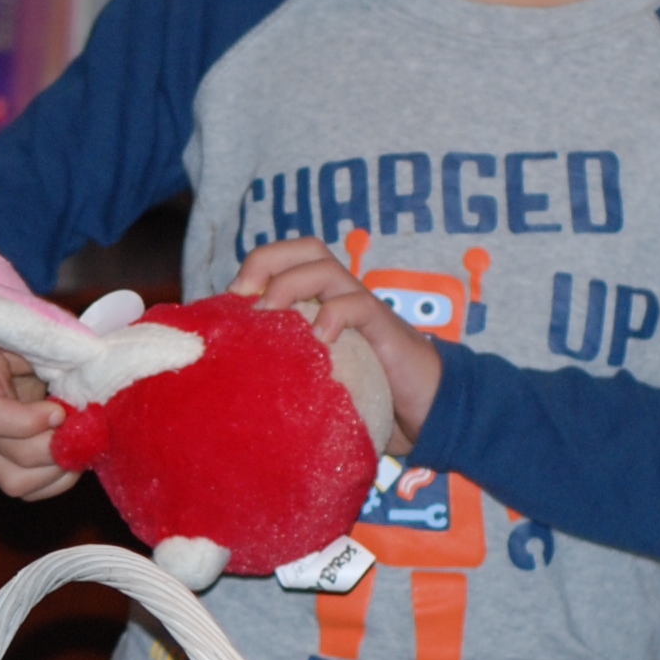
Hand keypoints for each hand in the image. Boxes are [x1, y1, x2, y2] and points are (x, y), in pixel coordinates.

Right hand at [0, 331, 79, 500]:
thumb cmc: (10, 331)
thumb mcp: (30, 324)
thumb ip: (59, 345)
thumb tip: (101, 373)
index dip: (28, 422)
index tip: (60, 411)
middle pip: (12, 455)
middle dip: (58, 447)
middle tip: (84, 426)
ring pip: (17, 482)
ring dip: (59, 469)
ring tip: (79, 442)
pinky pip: (25, 489)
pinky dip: (56, 480)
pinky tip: (70, 454)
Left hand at [229, 239, 442, 446]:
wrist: (431, 410)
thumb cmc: (366, 394)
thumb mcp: (316, 376)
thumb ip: (286, 366)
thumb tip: (232, 377)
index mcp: (323, 302)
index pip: (287, 260)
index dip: (255, 268)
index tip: (228, 301)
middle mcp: (342, 296)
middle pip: (307, 249)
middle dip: (268, 260)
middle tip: (243, 296)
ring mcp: (364, 309)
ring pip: (326, 268)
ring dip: (290, 284)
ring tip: (269, 313)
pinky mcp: (386, 330)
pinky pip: (359, 305)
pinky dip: (335, 314)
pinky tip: (320, 338)